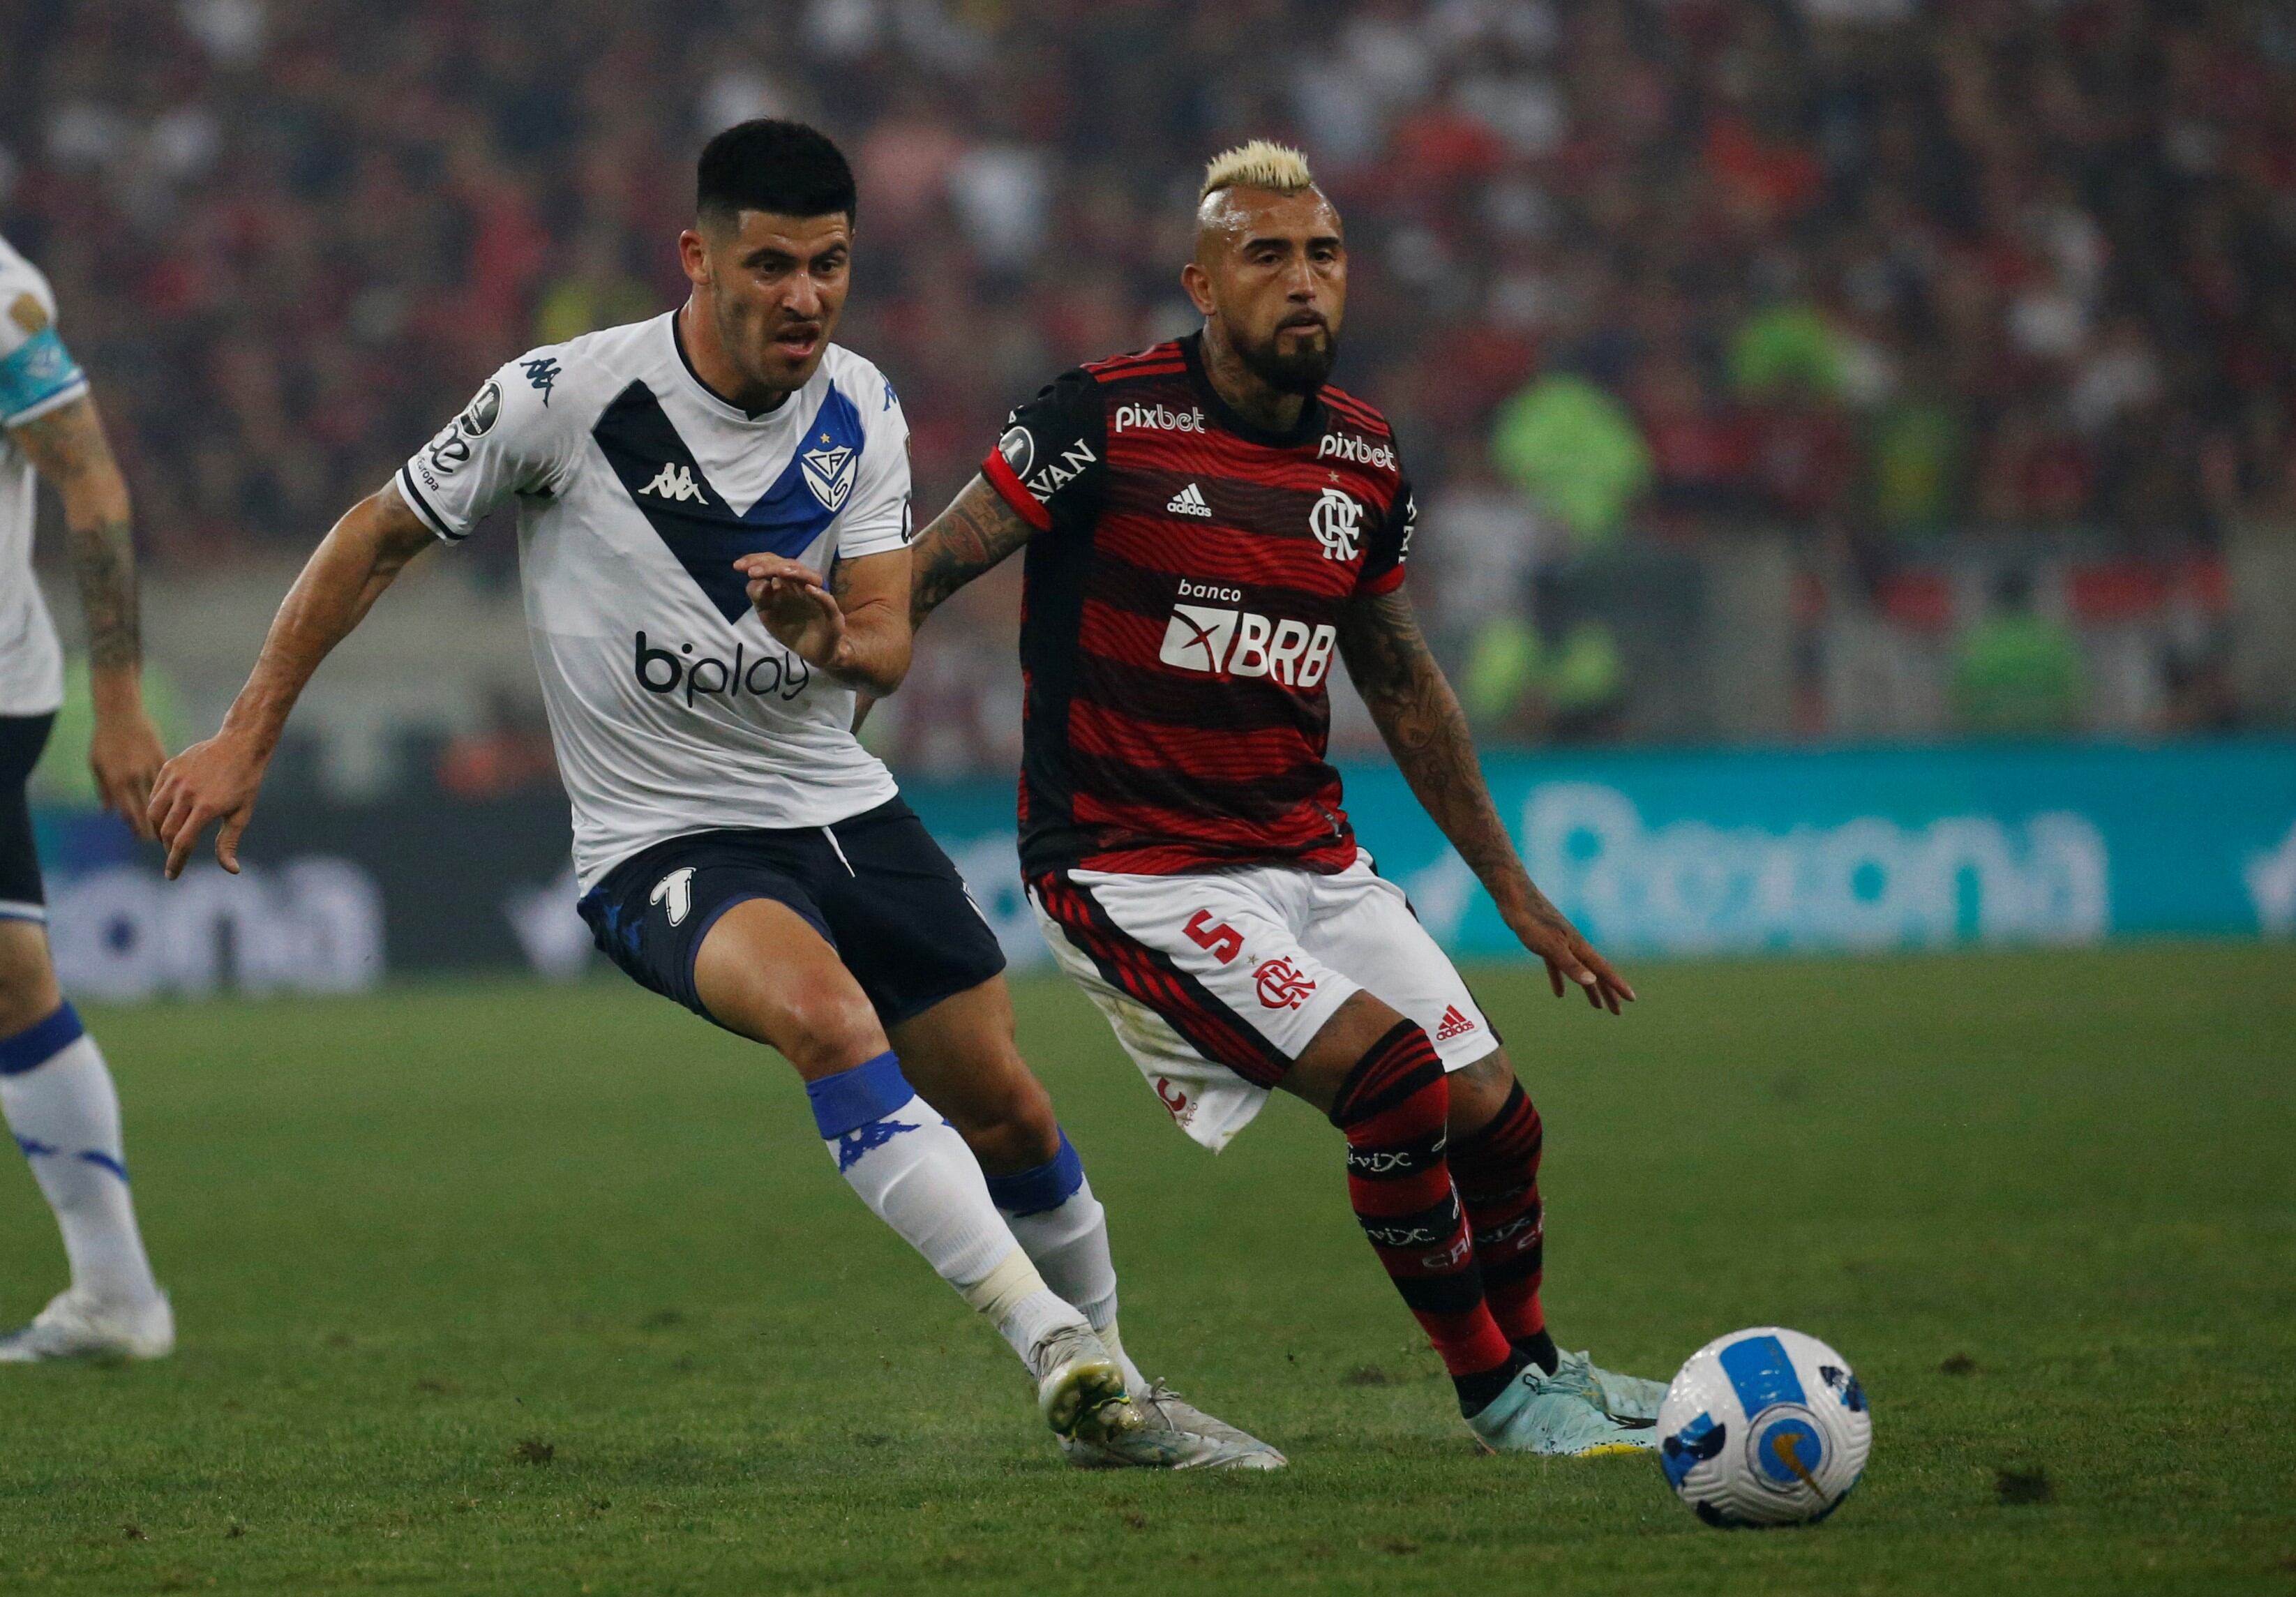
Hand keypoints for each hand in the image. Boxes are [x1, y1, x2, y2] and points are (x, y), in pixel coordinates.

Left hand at [88, 707, 165, 841]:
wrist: (121, 713)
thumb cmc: (104, 739)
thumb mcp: (97, 765)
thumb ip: (104, 790)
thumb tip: (109, 813)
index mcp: (118, 780)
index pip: (129, 811)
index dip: (137, 827)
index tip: (145, 840)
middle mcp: (136, 777)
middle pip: (148, 809)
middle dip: (155, 827)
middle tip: (163, 842)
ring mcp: (152, 767)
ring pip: (164, 796)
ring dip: (169, 812)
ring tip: (176, 826)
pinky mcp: (165, 758)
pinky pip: (172, 779)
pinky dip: (177, 792)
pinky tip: (185, 802)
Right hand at [149, 733, 268, 879]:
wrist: (240, 744)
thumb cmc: (245, 783)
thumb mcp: (242, 814)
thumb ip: (229, 842)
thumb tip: (231, 870)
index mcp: (206, 808)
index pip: (183, 843)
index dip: (175, 863)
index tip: (172, 876)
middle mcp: (187, 794)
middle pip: (166, 831)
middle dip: (168, 848)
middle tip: (175, 855)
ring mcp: (176, 779)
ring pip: (153, 812)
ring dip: (158, 830)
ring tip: (169, 837)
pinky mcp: (169, 767)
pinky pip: (155, 794)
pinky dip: (157, 809)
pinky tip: (167, 814)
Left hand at [736, 554, 845, 671]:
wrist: (813, 653)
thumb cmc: (791, 630)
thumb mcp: (768, 615)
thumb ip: (760, 598)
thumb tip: (755, 582)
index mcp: (787, 584)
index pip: (773, 564)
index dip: (756, 561)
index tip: (737, 566)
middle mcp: (802, 585)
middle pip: (789, 566)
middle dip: (770, 565)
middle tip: (751, 571)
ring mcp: (818, 597)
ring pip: (810, 577)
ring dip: (794, 572)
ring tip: (777, 573)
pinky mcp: (831, 613)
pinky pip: (828, 600)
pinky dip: (820, 594)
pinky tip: (808, 589)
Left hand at [1503, 899, 1636, 1014]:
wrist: (1514, 897)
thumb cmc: (1532, 921)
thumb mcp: (1551, 947)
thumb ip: (1571, 965)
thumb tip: (1592, 981)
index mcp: (1579, 947)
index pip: (1603, 970)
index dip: (1617, 986)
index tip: (1632, 999)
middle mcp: (1574, 946)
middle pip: (1596, 973)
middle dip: (1608, 993)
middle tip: (1617, 1012)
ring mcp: (1561, 944)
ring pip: (1580, 971)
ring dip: (1589, 989)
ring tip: (1597, 1006)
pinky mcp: (1546, 943)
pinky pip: (1558, 967)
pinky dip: (1561, 980)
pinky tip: (1559, 993)